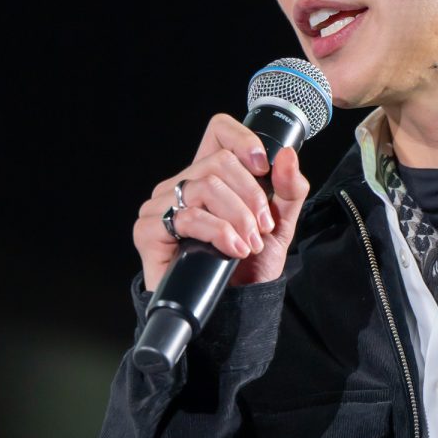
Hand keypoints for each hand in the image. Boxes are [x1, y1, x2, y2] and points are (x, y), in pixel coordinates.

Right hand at [133, 113, 310, 290]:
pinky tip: (233, 250)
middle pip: (219, 163)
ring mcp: (161, 205)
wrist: (232, 306)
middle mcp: (182, 184)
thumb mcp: (279, 225)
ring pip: (205, 187)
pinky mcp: (149, 230)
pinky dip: (219, 233)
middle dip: (252, 197)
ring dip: (239, 219)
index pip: (219, 131)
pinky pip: (187, 217)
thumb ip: (289, 190)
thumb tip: (288, 155)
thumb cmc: (248, 265)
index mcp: (211, 174)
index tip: (264, 167)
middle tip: (263, 228)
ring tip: (249, 244)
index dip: (243, 140)